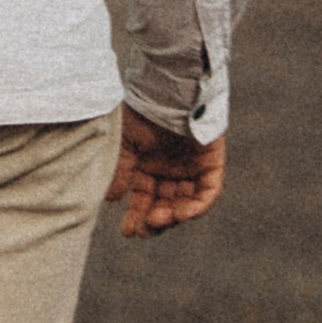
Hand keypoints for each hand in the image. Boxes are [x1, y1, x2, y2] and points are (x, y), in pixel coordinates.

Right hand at [107, 106, 224, 240]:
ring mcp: (192, 168)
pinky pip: (207, 193)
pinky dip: (194, 207)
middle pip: (165, 206)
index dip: (137, 218)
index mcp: (148, 166)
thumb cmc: (140, 113)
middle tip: (142, 229)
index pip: (145, 200)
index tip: (127, 231)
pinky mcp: (211, 164)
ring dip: (172, 216)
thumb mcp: (123, 146)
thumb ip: (119, 173)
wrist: (166, 91)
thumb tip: (110, 200)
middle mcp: (170, 169)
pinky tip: (178, 213)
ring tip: (157, 219)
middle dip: (153, 221)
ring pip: (185, 203)